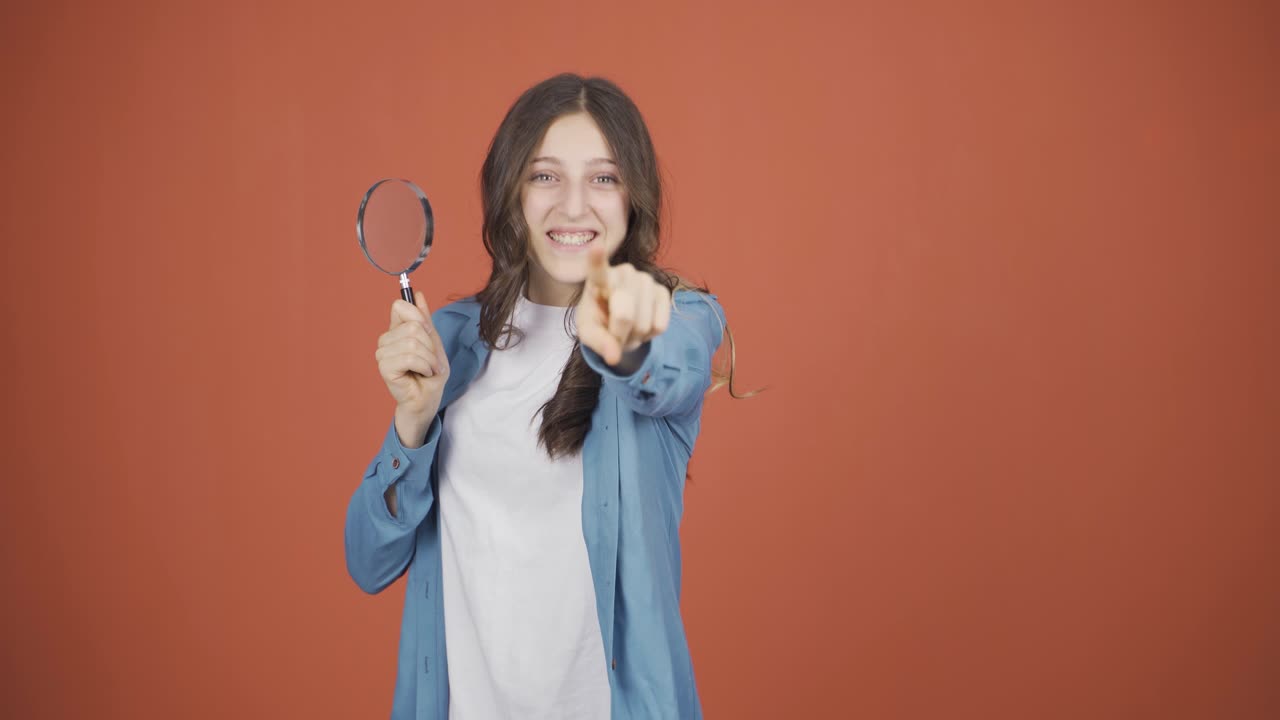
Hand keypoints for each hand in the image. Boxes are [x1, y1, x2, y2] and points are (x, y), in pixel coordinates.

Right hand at [375, 291, 449, 445]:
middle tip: (431, 360)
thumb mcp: (433, 342)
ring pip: (412, 342)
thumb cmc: (430, 373)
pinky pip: (410, 357)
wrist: (428, 399)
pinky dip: (424, 366)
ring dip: (429, 358)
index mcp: (397, 330)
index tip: (428, 334)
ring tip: (428, 369)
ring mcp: (383, 353)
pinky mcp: (384, 367)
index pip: (400, 306)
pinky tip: (423, 373)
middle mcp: (386, 339)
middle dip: (430, 344)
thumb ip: (425, 319)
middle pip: (412, 325)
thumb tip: (417, 294)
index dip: (419, 317)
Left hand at [576, 245, 671, 366]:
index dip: (597, 259)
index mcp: (598, 279)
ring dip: (634, 336)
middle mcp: (624, 273)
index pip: (597, 269)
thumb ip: (598, 344)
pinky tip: (643, 324)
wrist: (618, 320)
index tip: (596, 247)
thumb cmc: (598, 321)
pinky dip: (649, 335)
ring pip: (643, 324)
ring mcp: (646, 280)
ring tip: (627, 328)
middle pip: (624, 315)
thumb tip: (614, 358)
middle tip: (613, 333)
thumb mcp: (589, 333)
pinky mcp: (663, 291)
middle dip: (618, 334)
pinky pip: (659, 325)